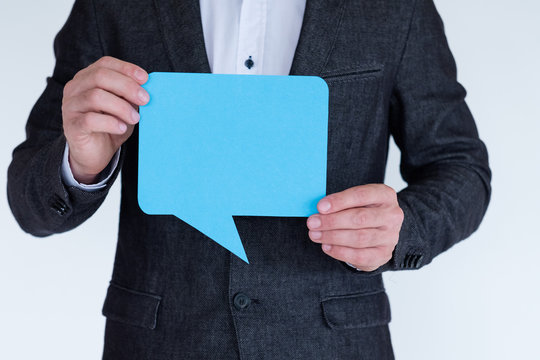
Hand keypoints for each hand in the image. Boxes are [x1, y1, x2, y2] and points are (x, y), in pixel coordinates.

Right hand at [62, 56, 149, 182]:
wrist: (94, 154)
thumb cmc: (110, 126)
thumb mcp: (124, 107)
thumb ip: (131, 96)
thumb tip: (148, 89)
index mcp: (87, 78)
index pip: (105, 64)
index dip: (126, 68)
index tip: (145, 79)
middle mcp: (75, 88)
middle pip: (100, 76)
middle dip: (127, 86)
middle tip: (145, 99)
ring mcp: (71, 106)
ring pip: (95, 97)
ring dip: (121, 107)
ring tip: (135, 118)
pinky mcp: (71, 125)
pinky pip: (90, 119)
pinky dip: (110, 122)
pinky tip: (121, 128)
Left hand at [307, 184, 403, 271]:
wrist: (380, 231)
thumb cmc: (363, 210)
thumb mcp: (355, 200)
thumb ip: (341, 202)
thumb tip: (320, 210)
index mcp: (385, 195)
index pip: (361, 195)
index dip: (339, 201)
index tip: (320, 207)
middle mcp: (392, 215)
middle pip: (360, 218)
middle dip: (332, 221)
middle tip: (312, 222)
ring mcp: (390, 236)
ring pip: (359, 238)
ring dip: (333, 236)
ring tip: (315, 235)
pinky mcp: (383, 254)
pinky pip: (360, 255)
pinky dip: (340, 252)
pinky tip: (326, 246)